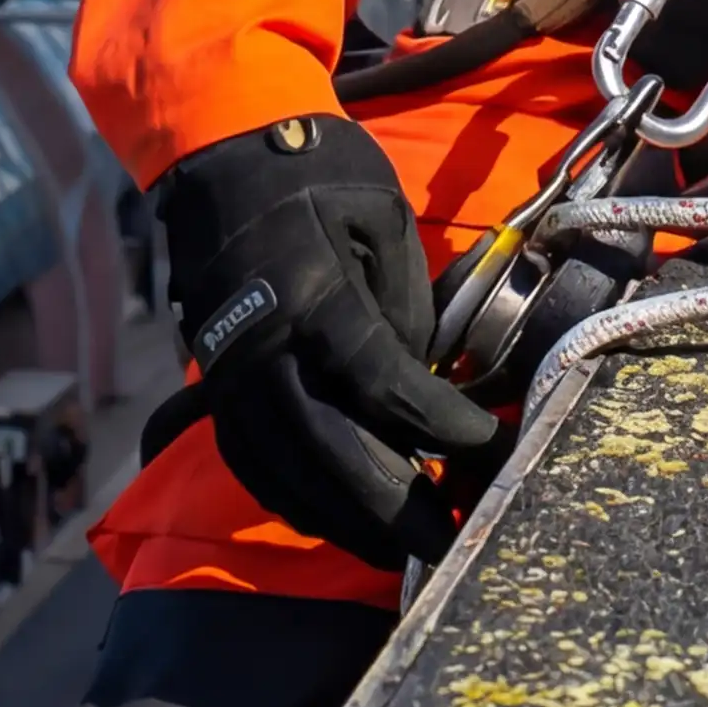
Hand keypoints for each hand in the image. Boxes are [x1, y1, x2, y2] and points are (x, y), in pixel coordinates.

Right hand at [151, 114, 503, 567]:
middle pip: (332, 454)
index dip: (443, 426)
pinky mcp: (216, 387)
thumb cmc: (315, 175)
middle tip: (449, 540)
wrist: (220, 154)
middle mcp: (264, 352)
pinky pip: (252, 464)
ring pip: (287, 475)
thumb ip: (406, 305)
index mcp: (314, 300)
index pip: (385, 386)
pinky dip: (295, 500)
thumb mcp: (382, 216)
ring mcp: (232, 377)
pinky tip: (335, 518)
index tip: (491, 444)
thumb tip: (423, 383)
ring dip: (347, 522)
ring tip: (399, 552)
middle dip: (396, 508)